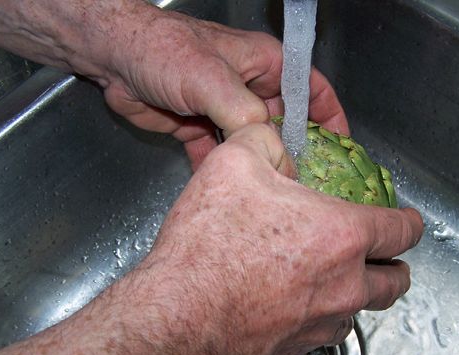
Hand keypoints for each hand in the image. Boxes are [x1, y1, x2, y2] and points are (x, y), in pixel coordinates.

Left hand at [102, 5, 348, 169]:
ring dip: (263, 167)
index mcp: (266, 66)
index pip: (312, 92)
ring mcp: (225, 111)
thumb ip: (245, 115)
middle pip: (285, 126)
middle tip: (308, 188)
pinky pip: (222, 156)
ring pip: (254, 145)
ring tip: (278, 198)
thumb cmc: (167, 53)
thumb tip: (270, 150)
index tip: (343, 152)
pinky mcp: (201, 129)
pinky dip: (227, 172)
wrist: (114, 57)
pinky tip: (235, 193)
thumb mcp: (213, 80)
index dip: (331, 120)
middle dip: (297, 154)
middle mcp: (250, 90)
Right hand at [126, 123, 422, 354]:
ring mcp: (324, 322)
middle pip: (397, 281)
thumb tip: (280, 145)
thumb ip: (268, 141)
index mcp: (343, 234)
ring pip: (362, 309)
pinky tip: (297, 301)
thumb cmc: (208, 243)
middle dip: (395, 265)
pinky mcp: (299, 349)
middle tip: (382, 255)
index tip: (405, 221)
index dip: (410, 221)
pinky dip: (324, 315)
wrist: (178, 317)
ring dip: (358, 292)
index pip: (403, 231)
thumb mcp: (234, 162)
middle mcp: (346, 284)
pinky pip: (327, 330)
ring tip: (334, 278)